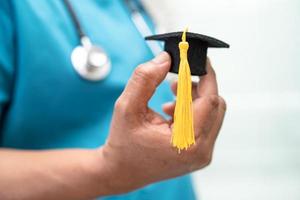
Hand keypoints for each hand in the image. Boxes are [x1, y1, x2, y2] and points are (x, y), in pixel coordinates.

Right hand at [98, 52, 225, 193]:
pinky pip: (205, 123)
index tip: (198, 59)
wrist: (122, 172)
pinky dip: (192, 111)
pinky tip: (171, 112)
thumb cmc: (123, 144)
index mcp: (186, 143)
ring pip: (212, 113)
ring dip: (194, 99)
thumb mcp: (127, 107)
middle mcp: (201, 151)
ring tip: (169, 100)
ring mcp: (202, 154)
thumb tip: (165, 59)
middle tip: (176, 80)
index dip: (206, 75)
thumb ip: (145, 79)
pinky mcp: (199, 153)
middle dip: (197, 87)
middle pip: (215, 105)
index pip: (209, 100)